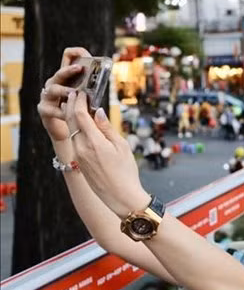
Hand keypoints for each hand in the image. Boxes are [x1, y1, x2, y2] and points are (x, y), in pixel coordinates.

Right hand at [38, 48, 90, 141]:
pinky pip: (51, 109)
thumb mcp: (89, 99)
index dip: (76, 53)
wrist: (71, 133)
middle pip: (60, 72)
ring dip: (64, 90)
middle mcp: (55, 83)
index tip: (85, 54)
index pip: (68, 57)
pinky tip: (68, 114)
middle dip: (69, 70)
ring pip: (53, 89)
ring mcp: (48, 96)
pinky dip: (61, 111)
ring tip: (73, 93)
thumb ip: (93, 89)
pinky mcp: (44, 109)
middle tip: (79, 68)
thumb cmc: (82, 114)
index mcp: (68, 78)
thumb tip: (105, 79)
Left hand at [65, 89, 149, 216]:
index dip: (80, 102)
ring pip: (71, 130)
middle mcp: (82, 148)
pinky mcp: (78, 162)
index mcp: (94, 143)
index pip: (81, 116)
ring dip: (72, 117)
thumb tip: (98, 112)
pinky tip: (81, 125)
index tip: (82, 92)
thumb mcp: (122, 147)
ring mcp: (78, 156)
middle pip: (71, 121)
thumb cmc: (126, 172)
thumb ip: (107, 128)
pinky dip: (75, 129)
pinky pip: (74, 140)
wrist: (121, 197)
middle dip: (72, 106)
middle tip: (75, 94)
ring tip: (77, 106)